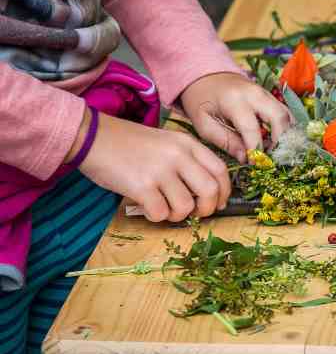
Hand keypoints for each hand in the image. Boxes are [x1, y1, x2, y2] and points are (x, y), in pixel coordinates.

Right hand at [79, 112, 230, 221]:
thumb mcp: (166, 142)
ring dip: (177, 215)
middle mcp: (178, 155)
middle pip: (210, 191)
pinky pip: (160, 213)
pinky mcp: (142, 186)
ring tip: (163, 207)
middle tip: (194, 213)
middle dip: (207, 209)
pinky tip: (147, 207)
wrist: (92, 137)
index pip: (221, 170)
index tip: (220, 203)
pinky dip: (156, 217)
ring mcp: (160, 170)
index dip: (225, 192)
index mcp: (187, 143)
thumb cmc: (129, 143)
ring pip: (186, 206)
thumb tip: (208, 194)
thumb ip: (187, 161)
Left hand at [180, 73, 291, 162]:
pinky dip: (284, 127)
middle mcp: (254, 93)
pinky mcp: (269, 95)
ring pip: (286, 114)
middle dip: (279, 141)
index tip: (253, 163)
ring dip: (284, 135)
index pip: (252, 129)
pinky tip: (274, 139)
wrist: (204, 76)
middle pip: (279, 117)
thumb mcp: (204, 124)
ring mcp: (264, 92)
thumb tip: (245, 157)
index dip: (255, 149)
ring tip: (271, 149)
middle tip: (269, 157)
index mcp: (234, 100)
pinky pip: (284, 112)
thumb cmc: (201, 101)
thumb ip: (225, 141)